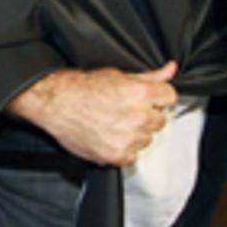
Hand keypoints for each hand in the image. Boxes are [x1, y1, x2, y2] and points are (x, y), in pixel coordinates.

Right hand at [4, 63, 177, 165]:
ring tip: (115, 123)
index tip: (147, 99)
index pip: (170, 97)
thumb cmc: (82, 88)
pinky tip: (110, 136)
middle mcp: (138, 117)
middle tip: (126, 110)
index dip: (157, 97)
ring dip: (136, 133)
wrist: (56, 103)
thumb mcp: (118, 75)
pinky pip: (133, 156)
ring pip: (147, 139)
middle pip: (159, 120)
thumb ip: (150, 75)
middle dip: (146, 115)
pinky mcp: (117, 156)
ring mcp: (128, 138)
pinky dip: (123, 149)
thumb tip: (171, 69)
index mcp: (141, 94)